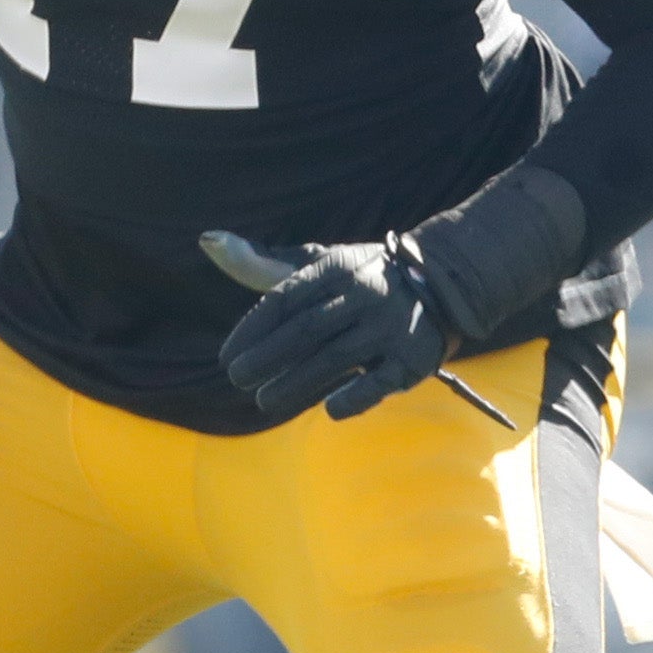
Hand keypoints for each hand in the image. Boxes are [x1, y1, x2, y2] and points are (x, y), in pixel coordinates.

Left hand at [214, 236, 451, 421]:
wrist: (445, 281)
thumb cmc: (361, 278)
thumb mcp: (318, 265)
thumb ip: (263, 264)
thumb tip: (207, 242)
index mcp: (336, 270)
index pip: (285, 300)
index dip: (252, 330)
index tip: (226, 358)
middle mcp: (363, 295)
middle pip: (306, 330)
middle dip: (267, 357)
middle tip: (238, 379)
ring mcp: (390, 327)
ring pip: (336, 357)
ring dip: (296, 382)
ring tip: (264, 400)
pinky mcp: (414, 358)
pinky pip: (381, 382)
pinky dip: (355, 397)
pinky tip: (328, 411)